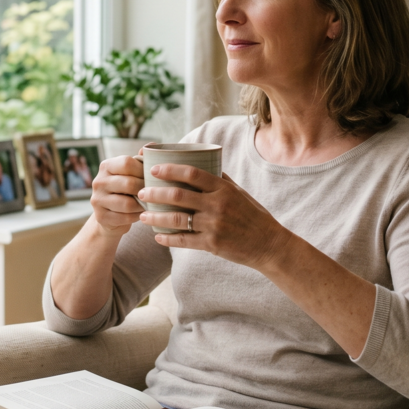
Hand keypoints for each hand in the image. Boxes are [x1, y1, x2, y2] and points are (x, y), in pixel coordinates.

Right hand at [89, 155, 146, 236]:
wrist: (111, 215)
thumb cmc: (126, 190)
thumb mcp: (131, 173)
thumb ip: (140, 160)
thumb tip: (150, 145)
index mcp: (106, 166)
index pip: (126, 163)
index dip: (143, 170)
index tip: (152, 177)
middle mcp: (98, 181)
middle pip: (128, 183)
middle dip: (145, 189)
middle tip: (154, 193)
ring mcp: (97, 200)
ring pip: (128, 203)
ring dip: (142, 205)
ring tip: (148, 204)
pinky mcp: (101, 217)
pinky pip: (125, 218)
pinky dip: (137, 216)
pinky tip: (140, 214)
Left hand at [137, 164, 289, 269]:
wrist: (268, 244)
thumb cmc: (253, 215)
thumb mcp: (239, 193)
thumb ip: (220, 180)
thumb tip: (202, 164)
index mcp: (223, 189)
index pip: (192, 173)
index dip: (170, 170)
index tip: (154, 169)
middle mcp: (217, 205)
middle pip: (178, 195)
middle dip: (155, 193)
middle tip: (141, 192)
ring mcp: (214, 225)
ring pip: (177, 219)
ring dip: (156, 217)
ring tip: (142, 216)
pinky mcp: (212, 244)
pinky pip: (184, 241)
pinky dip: (168, 239)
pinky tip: (157, 236)